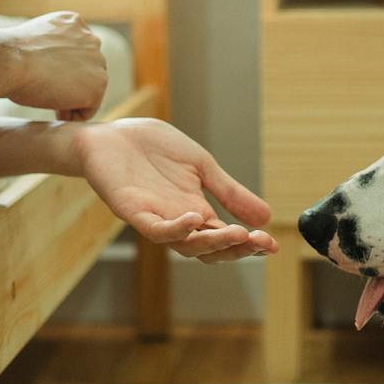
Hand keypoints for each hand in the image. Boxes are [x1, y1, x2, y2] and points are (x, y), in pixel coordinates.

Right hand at [0, 12, 107, 120]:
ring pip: (89, 91)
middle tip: (45, 95)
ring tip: (48, 103)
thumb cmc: (8, 55)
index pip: (76, 54)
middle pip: (86, 73)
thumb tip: (49, 68)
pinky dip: (73, 116)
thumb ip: (49, 50)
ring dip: (71, 101)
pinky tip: (55, 112)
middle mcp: (90, 38)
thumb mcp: (32, 43)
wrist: (9, 60)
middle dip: (68, 87)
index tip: (42, 80)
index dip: (59, 72)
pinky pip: (89, 110)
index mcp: (74, 23)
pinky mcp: (98, 84)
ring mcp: (98, 61)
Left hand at [70, 118, 278, 261]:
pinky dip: (175, 229)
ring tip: (237, 234)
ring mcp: (155, 217)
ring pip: (185, 245)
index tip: (272, 244)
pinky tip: (194, 219)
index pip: (226, 237)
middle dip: (236, 248)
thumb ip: (230, 192)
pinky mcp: (132, 210)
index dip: (249, 244)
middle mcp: (177, 220)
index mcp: (196, 211)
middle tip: (259, 241)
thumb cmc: (152, 149)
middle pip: (209, 249)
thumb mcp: (202, 166)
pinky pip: (155, 229)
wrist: (110, 135)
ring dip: (212, 243)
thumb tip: (266, 217)